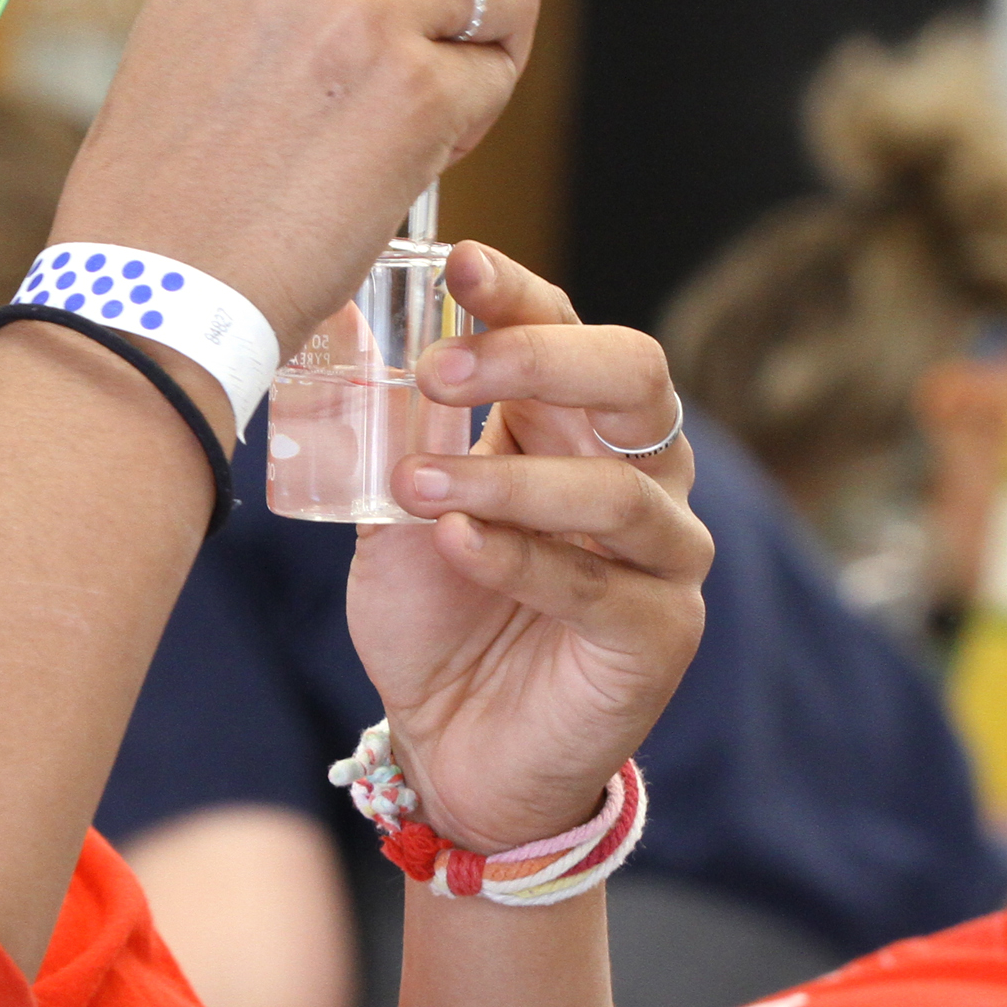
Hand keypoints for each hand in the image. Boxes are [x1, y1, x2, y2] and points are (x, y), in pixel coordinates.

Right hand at [53, 0, 541, 351]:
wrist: (153, 284)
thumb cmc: (171, 177)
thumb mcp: (199, 22)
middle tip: (437, 33)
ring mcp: (360, 10)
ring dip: (487, 34)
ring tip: (422, 102)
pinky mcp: (415, 90)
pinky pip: (499, 66)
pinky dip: (481, 106)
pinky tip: (417, 148)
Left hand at [345, 244, 710, 852]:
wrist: (449, 744)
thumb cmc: (434, 608)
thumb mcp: (396, 503)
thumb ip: (393, 425)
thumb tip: (345, 317)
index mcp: (571, 424)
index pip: (567, 328)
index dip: (518, 294)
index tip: (457, 262)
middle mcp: (636, 474)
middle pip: (635, 379)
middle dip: (538, 360)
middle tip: (441, 371)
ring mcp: (661, 557)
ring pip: (618, 490)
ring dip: (508, 480)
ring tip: (417, 488)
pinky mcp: (659, 636)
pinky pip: (600, 585)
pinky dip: (521, 559)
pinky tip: (455, 545)